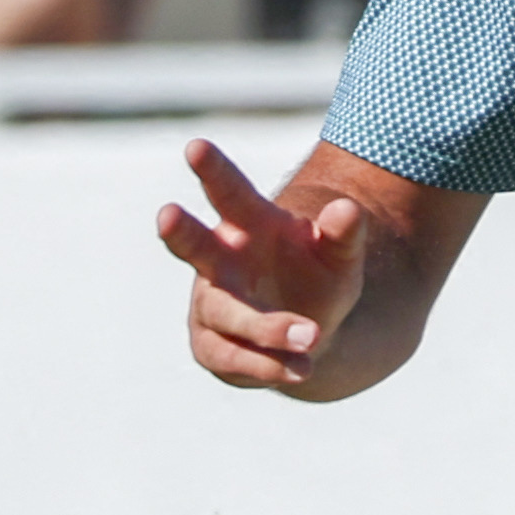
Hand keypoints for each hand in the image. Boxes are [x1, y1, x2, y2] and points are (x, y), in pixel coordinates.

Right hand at [161, 138, 370, 392]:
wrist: (309, 331)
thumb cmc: (316, 276)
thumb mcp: (339, 256)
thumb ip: (344, 234)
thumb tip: (348, 208)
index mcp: (247, 224)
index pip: (228, 193)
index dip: (212, 171)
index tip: (196, 146)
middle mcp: (219, 262)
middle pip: (195, 247)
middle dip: (180, 232)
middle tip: (166, 214)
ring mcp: (211, 305)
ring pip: (227, 314)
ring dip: (266, 327)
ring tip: (311, 334)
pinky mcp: (213, 346)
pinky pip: (234, 357)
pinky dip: (267, 364)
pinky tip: (300, 368)